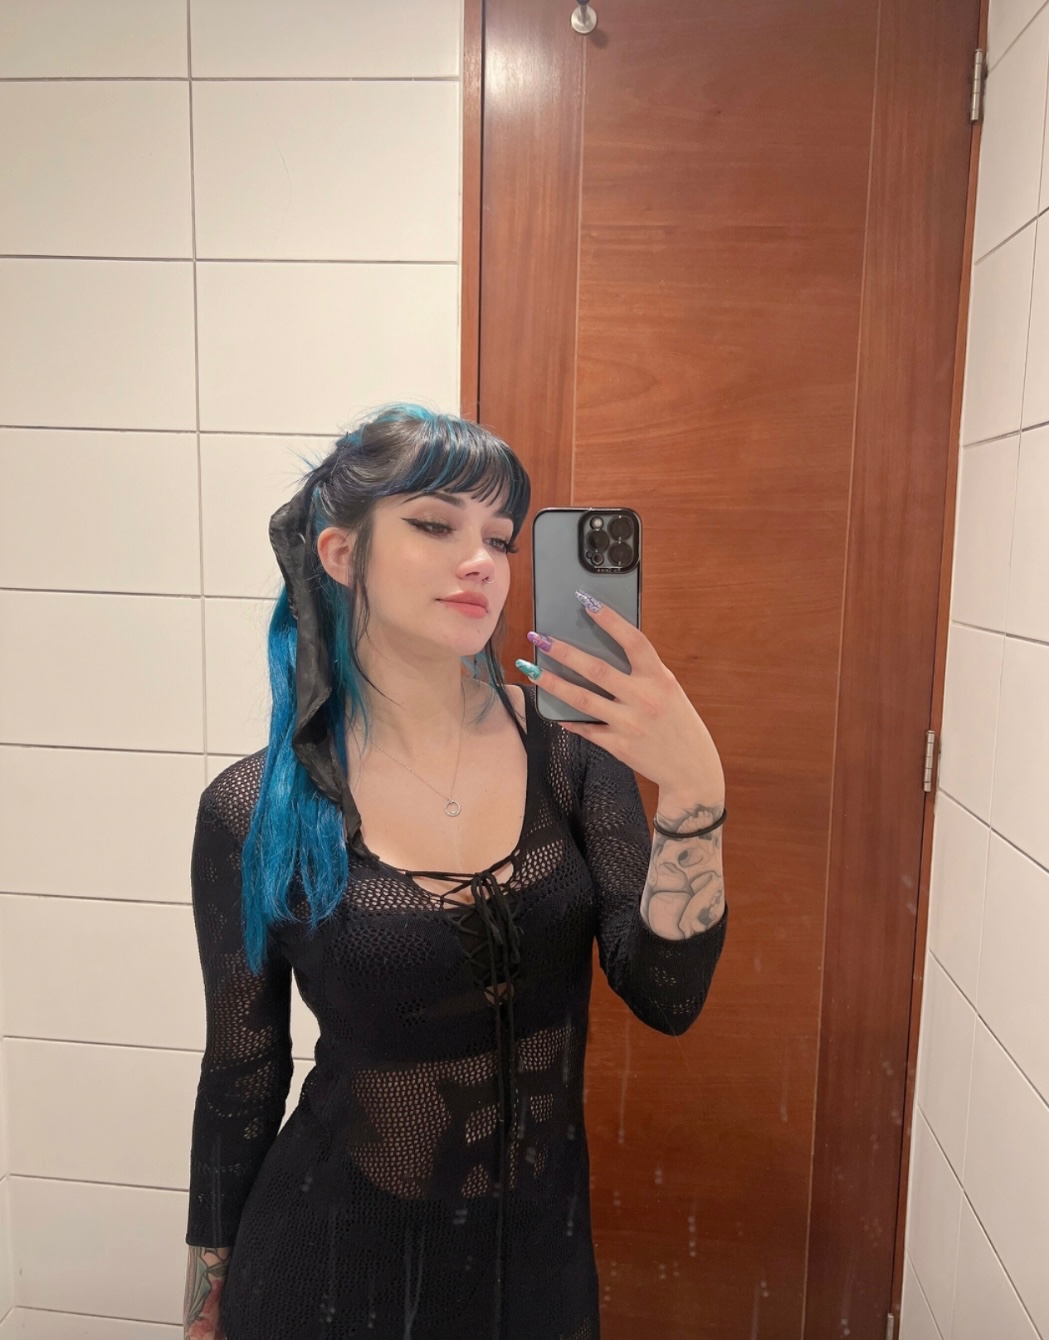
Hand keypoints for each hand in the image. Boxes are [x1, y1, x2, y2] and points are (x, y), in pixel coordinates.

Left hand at [516, 591, 724, 802]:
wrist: (692, 770)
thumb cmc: (678, 723)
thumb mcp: (668, 691)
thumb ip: (642, 673)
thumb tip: (604, 650)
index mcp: (660, 679)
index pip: (633, 641)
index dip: (610, 619)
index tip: (586, 601)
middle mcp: (644, 699)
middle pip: (597, 669)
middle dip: (564, 652)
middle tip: (539, 637)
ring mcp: (629, 724)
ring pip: (582, 699)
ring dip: (552, 683)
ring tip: (531, 668)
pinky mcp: (618, 746)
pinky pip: (585, 728)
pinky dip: (566, 718)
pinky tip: (550, 709)